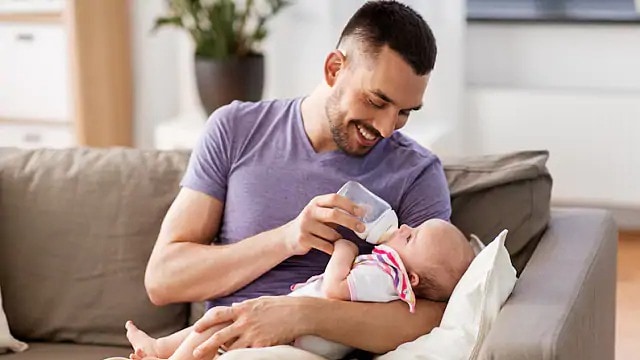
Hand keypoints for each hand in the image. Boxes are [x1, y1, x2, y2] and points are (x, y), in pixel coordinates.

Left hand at [191, 296, 310, 358]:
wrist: (299, 313)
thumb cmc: (281, 305)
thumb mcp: (260, 301)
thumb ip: (245, 306)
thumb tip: (233, 308)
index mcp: (243, 309)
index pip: (217, 314)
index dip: (204, 321)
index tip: (196, 328)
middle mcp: (244, 322)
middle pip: (219, 336)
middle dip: (205, 346)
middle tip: (195, 353)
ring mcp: (252, 334)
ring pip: (231, 348)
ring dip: (224, 353)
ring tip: (217, 358)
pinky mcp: (261, 345)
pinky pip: (247, 353)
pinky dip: (241, 356)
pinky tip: (238, 358)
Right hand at [281, 194, 364, 255]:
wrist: (289, 237)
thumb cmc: (313, 224)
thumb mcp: (321, 213)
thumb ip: (338, 211)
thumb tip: (366, 210)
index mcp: (316, 202)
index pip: (334, 198)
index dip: (349, 204)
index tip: (362, 212)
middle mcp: (310, 212)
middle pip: (334, 214)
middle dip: (350, 221)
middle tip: (362, 228)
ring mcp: (305, 225)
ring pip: (331, 234)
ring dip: (339, 239)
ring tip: (339, 240)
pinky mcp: (304, 239)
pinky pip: (325, 246)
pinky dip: (332, 249)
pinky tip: (333, 249)